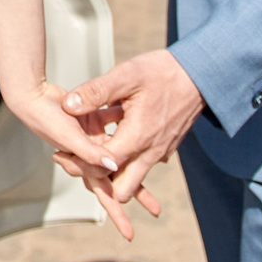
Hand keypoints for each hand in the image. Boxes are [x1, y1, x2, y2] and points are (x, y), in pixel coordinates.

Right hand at [0, 79, 161, 239]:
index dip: (117, 214)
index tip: (129, 234)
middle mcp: (88, 154)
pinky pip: (112, 125)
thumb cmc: (46, 118)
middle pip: (116, 177)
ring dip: (135, 157)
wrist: (31, 94)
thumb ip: (90, 153)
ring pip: (118, 153)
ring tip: (159, 163)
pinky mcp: (92, 121)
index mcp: (82, 164)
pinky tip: (138, 117)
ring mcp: (91, 138)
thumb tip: (114, 167)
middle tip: (155, 209)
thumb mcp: (69, 137)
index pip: (104, 193)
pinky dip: (123, 123)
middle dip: (136, 191)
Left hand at [63, 49, 207, 207]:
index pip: (102, 167)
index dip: (79, 163)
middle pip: (120, 189)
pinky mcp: (164, 148)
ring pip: (132, 179)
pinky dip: (126, 158)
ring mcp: (159, 153)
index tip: (60, 152)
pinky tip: (112, 133)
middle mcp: (150, 153)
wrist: (202, 75)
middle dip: (98, 181)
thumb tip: (68, 106)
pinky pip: (141, 164)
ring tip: (91, 147)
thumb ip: (96, 91)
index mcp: (138, 138)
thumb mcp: (127, 75)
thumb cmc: (164, 72)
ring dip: (113, 170)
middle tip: (77, 159)